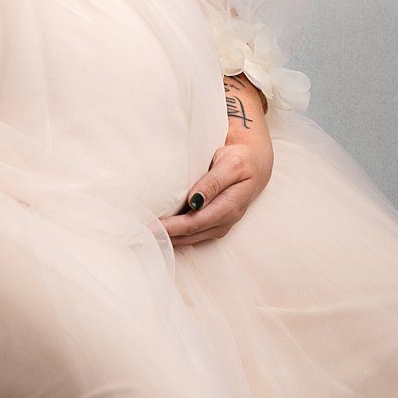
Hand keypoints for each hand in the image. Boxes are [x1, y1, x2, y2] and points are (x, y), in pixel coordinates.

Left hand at [159, 81, 273, 248]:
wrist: (256, 160)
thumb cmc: (242, 159)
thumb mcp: (230, 164)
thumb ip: (213, 183)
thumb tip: (195, 202)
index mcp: (230, 206)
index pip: (195, 223)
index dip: (173, 228)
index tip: (152, 226)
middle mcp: (226, 220)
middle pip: (191, 234)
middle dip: (167, 237)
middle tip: (141, 233)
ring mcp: (222, 223)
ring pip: (193, 238)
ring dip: (171, 239)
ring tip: (148, 236)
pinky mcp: (216, 221)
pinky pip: (196, 234)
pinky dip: (179, 236)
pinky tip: (164, 234)